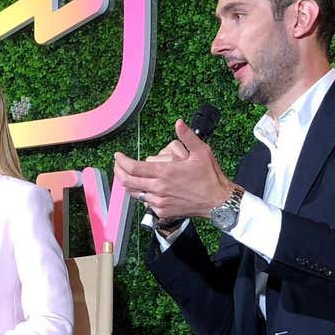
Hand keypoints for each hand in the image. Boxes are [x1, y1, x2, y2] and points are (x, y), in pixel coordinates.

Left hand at [115, 119, 234, 220]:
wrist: (217, 202)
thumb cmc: (210, 177)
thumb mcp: (201, 152)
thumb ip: (187, 137)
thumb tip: (179, 123)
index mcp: (165, 172)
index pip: (133, 168)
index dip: (121, 161)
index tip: (118, 156)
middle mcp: (159, 188)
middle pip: (128, 181)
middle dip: (118, 172)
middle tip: (117, 165)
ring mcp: (160, 201)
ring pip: (135, 193)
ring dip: (129, 184)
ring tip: (129, 175)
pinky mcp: (163, 211)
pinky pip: (146, 203)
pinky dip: (143, 194)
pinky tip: (146, 188)